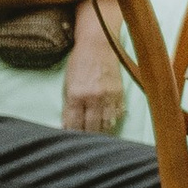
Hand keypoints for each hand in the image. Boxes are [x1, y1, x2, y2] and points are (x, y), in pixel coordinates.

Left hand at [61, 12, 124, 136]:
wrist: (98, 44)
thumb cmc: (79, 63)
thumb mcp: (68, 84)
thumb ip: (69, 106)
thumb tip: (67, 126)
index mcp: (76, 95)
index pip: (74, 124)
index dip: (73, 135)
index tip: (72, 143)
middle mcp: (93, 97)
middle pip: (91, 128)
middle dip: (87, 136)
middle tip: (85, 143)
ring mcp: (108, 95)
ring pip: (107, 124)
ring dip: (101, 131)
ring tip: (98, 136)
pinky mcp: (119, 92)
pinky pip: (118, 114)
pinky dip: (113, 120)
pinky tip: (109, 123)